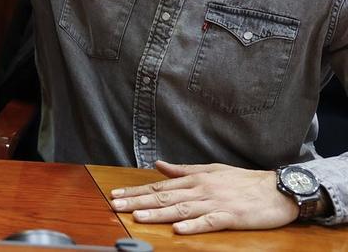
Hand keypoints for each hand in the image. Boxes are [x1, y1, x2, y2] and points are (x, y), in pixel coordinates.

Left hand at [109, 160, 298, 234]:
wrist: (279, 188)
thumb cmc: (245, 181)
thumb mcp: (211, 170)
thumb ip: (183, 170)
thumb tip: (159, 165)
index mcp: (195, 179)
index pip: (159, 186)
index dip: (136, 191)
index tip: (115, 194)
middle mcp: (201, 189)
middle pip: (164, 197)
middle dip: (137, 201)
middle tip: (115, 205)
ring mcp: (215, 203)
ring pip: (181, 209)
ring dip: (158, 214)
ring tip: (137, 217)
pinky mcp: (231, 216)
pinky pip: (209, 222)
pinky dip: (193, 226)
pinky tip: (178, 230)